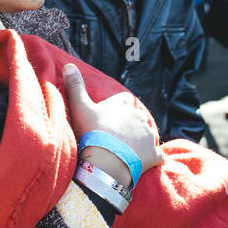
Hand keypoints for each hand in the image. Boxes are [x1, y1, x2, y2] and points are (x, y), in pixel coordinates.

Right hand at [62, 63, 163, 185]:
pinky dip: (154, 158)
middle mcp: (139, 118)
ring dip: (141, 141)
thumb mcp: (80, 107)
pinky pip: (158, 155)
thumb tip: (69, 65)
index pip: (125, 100)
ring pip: (148, 135)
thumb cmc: (91, 132)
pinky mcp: (153, 155)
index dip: (119, 107)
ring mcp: (148, 136)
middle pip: (137, 118)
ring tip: (127, 151)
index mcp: (124, 106)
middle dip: (130, 125)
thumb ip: (75, 86)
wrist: (105, 161)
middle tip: (116, 136)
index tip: (110, 115)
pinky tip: (147, 162)